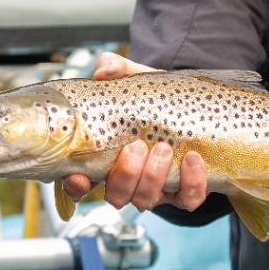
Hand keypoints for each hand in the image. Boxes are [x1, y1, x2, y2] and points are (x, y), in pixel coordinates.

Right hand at [62, 53, 204, 211]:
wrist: (191, 102)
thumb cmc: (151, 95)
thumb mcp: (132, 78)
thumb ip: (114, 68)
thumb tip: (103, 70)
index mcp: (105, 158)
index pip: (80, 183)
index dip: (76, 186)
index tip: (79, 176)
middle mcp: (128, 179)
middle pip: (116, 197)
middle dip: (124, 176)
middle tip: (136, 147)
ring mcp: (155, 188)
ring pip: (146, 201)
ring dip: (152, 178)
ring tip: (163, 148)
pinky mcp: (185, 191)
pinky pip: (188, 199)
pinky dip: (190, 183)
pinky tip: (192, 159)